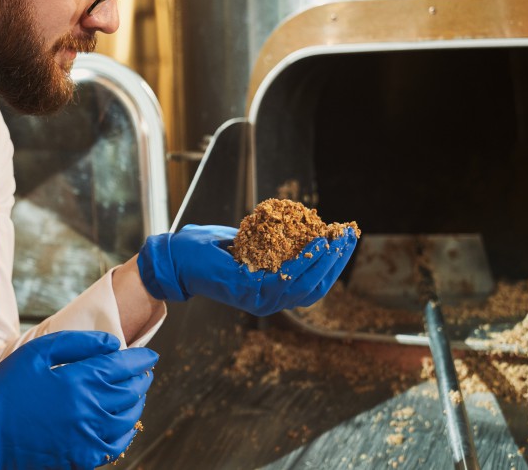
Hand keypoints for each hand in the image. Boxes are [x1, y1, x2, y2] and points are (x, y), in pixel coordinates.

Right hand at [0, 330, 156, 469]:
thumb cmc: (7, 387)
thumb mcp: (37, 352)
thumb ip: (78, 343)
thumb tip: (112, 343)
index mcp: (78, 380)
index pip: (124, 367)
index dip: (141, 359)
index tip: (150, 355)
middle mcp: (89, 410)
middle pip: (130, 393)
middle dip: (142, 379)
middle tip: (144, 372)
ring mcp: (86, 437)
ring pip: (128, 420)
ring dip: (137, 404)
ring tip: (137, 394)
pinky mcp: (80, 457)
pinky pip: (115, 446)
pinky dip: (126, 433)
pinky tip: (124, 425)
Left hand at [137, 224, 356, 316]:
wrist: (178, 256)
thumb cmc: (211, 249)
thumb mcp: (252, 243)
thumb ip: (275, 242)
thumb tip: (301, 225)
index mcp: (271, 293)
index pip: (313, 286)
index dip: (333, 265)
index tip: (347, 240)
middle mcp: (268, 302)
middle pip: (314, 288)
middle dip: (335, 261)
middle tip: (349, 236)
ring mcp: (256, 300)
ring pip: (302, 286)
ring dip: (323, 262)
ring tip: (335, 239)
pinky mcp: (244, 291)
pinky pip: (281, 279)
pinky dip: (301, 263)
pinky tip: (313, 244)